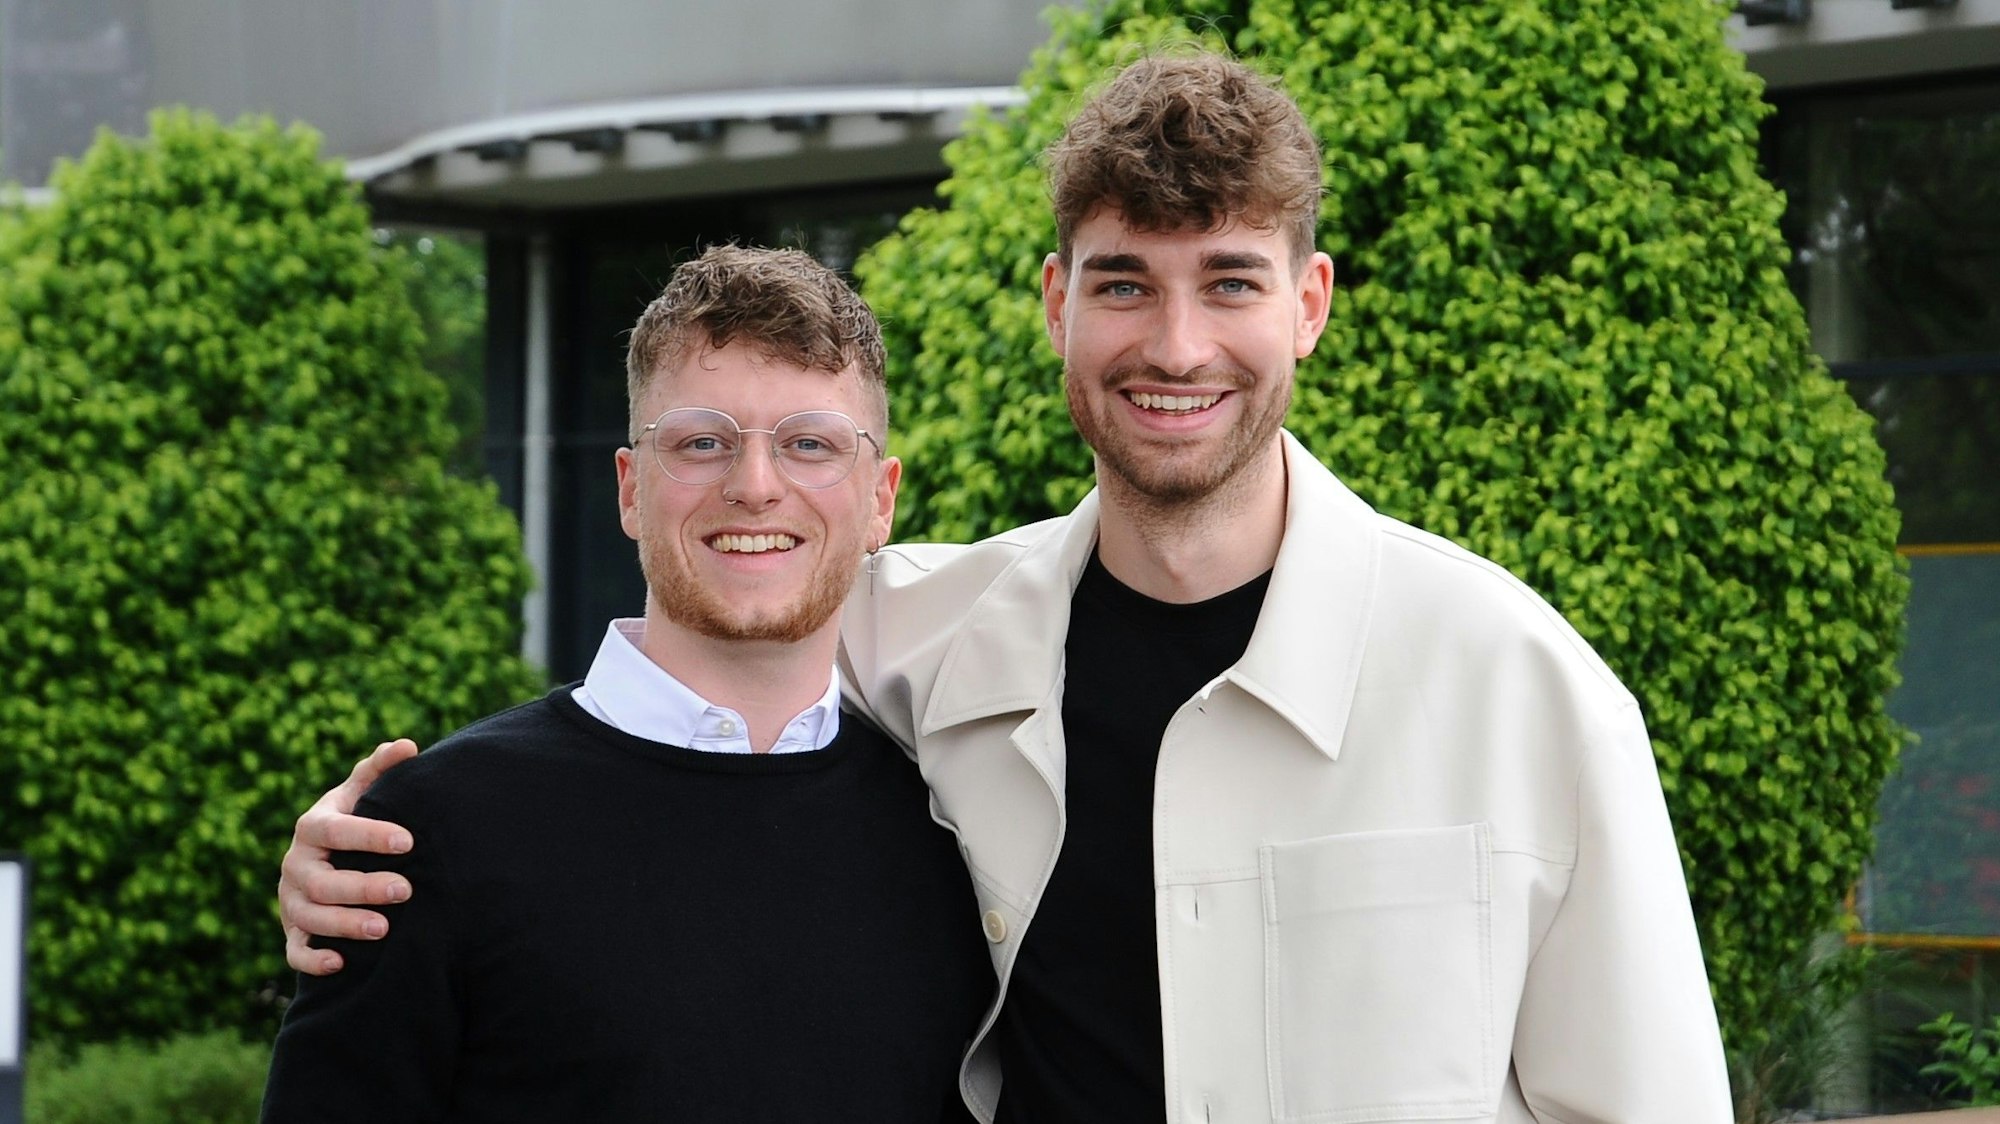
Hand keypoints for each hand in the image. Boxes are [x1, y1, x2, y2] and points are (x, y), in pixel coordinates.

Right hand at [280, 739, 420, 974]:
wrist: (325, 857)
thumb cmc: (352, 821)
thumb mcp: (361, 793)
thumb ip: (380, 769)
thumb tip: (408, 746)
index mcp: (313, 827)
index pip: (336, 830)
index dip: (369, 835)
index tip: (408, 840)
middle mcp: (296, 865)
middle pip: (323, 881)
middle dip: (364, 887)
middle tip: (406, 890)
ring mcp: (290, 901)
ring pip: (310, 918)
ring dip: (345, 924)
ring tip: (384, 927)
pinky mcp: (292, 932)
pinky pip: (294, 952)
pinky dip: (313, 960)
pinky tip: (341, 962)